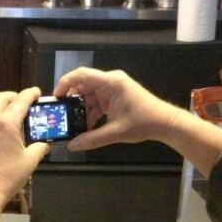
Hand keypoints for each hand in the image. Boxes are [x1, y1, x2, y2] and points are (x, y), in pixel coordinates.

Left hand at [0, 87, 49, 207]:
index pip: (20, 101)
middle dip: (12, 95)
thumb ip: (39, 148)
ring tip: (6, 113)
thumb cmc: (7, 177)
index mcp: (6, 124)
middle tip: (21, 101)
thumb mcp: (29, 161)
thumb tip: (45, 145)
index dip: (30, 94)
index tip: (36, 92)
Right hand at [53, 67, 179, 151]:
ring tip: (73, 125)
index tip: (56, 97)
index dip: (65, 83)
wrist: (165, 123)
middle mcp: (110, 82)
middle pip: (83, 87)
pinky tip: (86, 127)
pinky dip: (90, 114)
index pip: (82, 75)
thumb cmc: (144, 122)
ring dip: (81, 111)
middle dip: (72, 102)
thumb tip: (72, 146)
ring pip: (88, 97)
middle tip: (61, 115)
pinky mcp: (114, 98)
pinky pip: (96, 103)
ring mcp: (112, 90)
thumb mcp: (115, 132)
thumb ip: (92, 139)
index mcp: (111, 83)